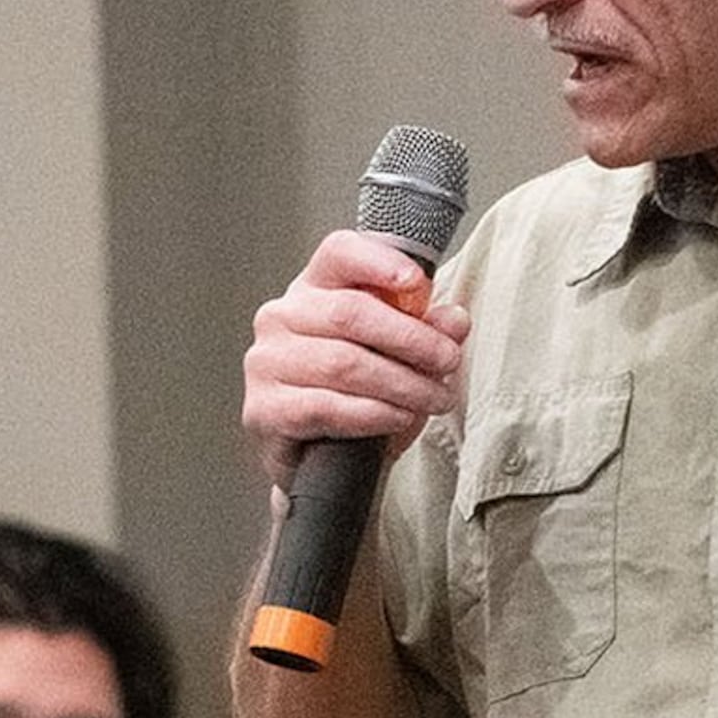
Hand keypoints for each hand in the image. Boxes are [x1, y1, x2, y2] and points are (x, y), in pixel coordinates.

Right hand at [244, 230, 470, 489]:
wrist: (323, 464)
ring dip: (402, 384)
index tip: (417, 283)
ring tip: (434, 398)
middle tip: (447, 360)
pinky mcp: (264, 408)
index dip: (378, 262)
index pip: (339, 253)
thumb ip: (428, 333)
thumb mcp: (401, 360)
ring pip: (344, 363)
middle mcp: (281, 317)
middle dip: (411, 339)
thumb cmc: (358, 398)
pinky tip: (399, 417)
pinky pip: (326, 406)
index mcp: (314, 288)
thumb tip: (454, 320)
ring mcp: (266, 362)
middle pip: (350, 313)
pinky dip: (373, 413)